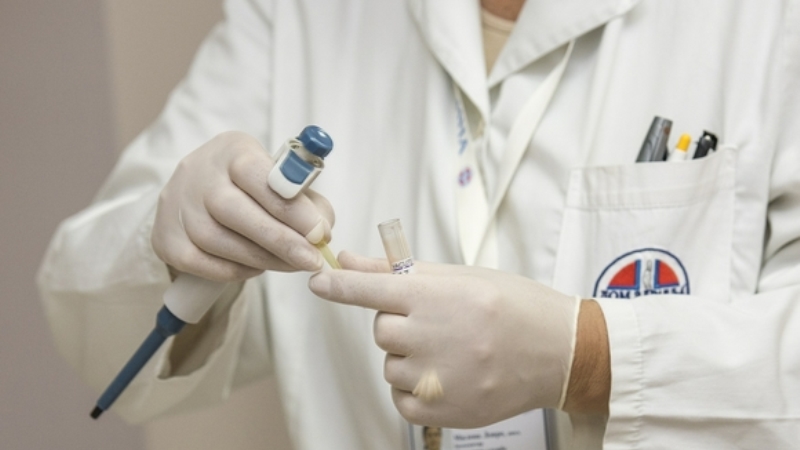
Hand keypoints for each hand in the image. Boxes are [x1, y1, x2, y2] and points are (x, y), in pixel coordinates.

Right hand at [152, 131, 333, 281]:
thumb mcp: (282, 180)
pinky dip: (234, 270)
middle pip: (234, 210)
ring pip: (216, 240)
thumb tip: (322, 232)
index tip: (320, 233)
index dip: (293, 208)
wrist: (199, 191)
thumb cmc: (254, 188)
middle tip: (311, 260)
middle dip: (280, 240)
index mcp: (232, 150)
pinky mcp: (165, 237)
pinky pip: (200, 262)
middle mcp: (198, 173)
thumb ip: (309, 203)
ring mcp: (176, 205)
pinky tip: (256, 268)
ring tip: (291, 265)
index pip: (260, 176)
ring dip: (261, 259)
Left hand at [309, 252, 579, 427]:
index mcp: (436, 297)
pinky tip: (447, 376)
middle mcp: (433, 336)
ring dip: (410, 358)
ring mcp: (438, 378)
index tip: (318, 281)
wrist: (559, 352)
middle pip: (382, 330)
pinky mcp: (443, 411)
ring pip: (391, 365)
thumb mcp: (461, 277)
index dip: (339, 285)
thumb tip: (349, 260)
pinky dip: (415, 389)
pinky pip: (401, 399)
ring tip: (453, 351)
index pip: (371, 290)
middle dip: (401, 324)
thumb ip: (399, 272)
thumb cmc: (513, 306)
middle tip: (439, 322)